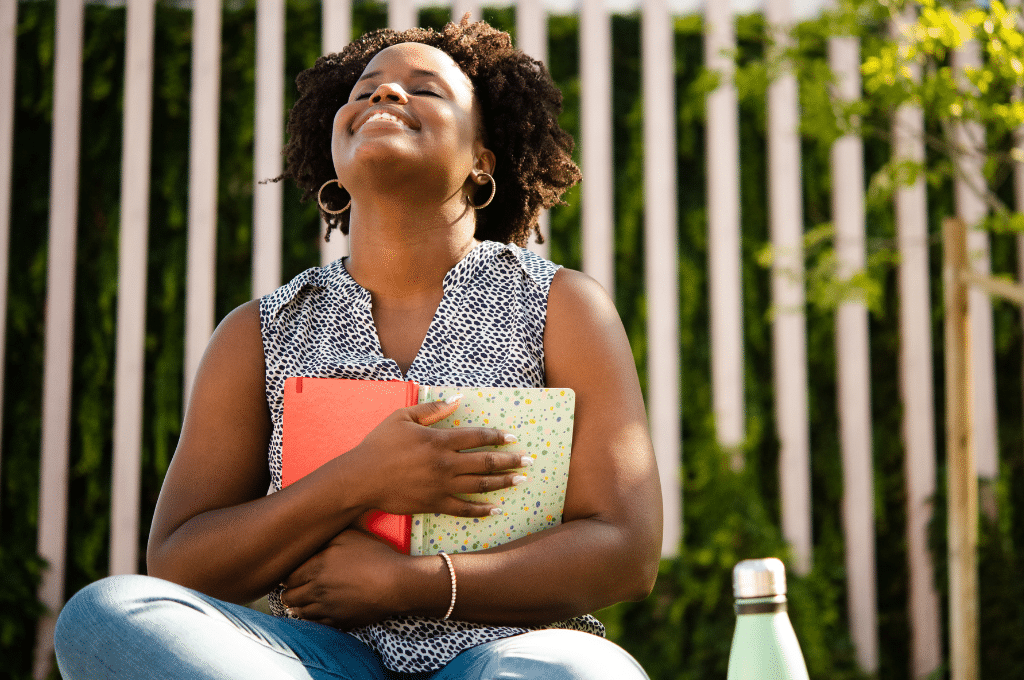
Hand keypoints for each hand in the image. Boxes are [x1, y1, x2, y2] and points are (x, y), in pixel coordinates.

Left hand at [279, 529, 405, 628]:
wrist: (395, 584)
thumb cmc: (374, 556)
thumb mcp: (348, 536)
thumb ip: (325, 538)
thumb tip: (310, 541)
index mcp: (316, 568)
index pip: (287, 577)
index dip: (286, 576)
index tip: (290, 573)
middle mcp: (317, 591)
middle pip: (289, 597)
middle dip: (288, 592)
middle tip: (292, 588)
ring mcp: (328, 609)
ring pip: (300, 613)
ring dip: (297, 607)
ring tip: (301, 601)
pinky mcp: (340, 621)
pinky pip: (317, 624)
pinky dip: (313, 618)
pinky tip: (317, 611)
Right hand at [344, 397, 531, 517]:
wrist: (360, 478)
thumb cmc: (379, 445)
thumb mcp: (402, 417)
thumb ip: (432, 408)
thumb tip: (457, 399)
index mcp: (438, 440)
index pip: (477, 437)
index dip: (497, 437)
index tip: (512, 438)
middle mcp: (445, 463)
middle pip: (485, 462)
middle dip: (510, 461)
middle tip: (529, 461)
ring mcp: (441, 485)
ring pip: (479, 485)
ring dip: (502, 482)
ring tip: (520, 480)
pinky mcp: (433, 503)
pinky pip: (463, 508)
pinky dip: (481, 510)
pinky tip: (496, 509)